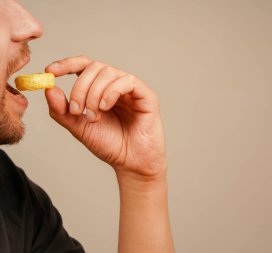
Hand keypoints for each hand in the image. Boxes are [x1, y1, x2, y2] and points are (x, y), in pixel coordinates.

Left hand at [44, 56, 166, 181]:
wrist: (131, 163)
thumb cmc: (110, 145)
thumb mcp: (78, 127)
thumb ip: (62, 110)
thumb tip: (49, 88)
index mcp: (100, 88)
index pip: (84, 65)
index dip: (67, 64)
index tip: (50, 71)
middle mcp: (116, 85)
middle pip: (94, 67)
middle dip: (80, 87)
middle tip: (76, 110)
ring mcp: (132, 89)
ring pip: (109, 72)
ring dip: (94, 94)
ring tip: (93, 117)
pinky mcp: (146, 95)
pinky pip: (127, 81)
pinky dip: (111, 92)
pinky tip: (105, 108)